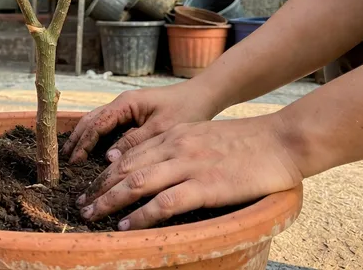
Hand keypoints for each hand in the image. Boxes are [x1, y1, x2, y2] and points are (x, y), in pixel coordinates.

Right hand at [62, 83, 220, 163]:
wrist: (203, 95)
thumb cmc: (186, 109)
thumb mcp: (162, 129)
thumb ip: (135, 142)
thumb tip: (109, 159)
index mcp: (126, 104)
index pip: (96, 124)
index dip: (83, 144)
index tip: (73, 162)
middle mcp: (121, 103)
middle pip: (89, 121)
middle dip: (76, 140)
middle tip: (63, 162)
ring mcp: (125, 108)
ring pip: (95, 122)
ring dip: (82, 138)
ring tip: (71, 157)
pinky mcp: (131, 114)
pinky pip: (106, 125)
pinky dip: (94, 137)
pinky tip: (91, 150)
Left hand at [76, 115, 303, 229]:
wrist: (281, 140)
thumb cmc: (247, 142)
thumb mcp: (204, 136)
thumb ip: (179, 147)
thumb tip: (157, 166)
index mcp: (174, 134)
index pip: (128, 154)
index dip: (105, 173)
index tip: (90, 187)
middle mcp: (175, 146)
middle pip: (124, 168)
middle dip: (99, 188)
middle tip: (81, 204)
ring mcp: (189, 165)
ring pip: (136, 184)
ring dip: (110, 201)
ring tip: (92, 216)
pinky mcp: (205, 185)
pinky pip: (165, 203)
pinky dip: (142, 216)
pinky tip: (127, 226)